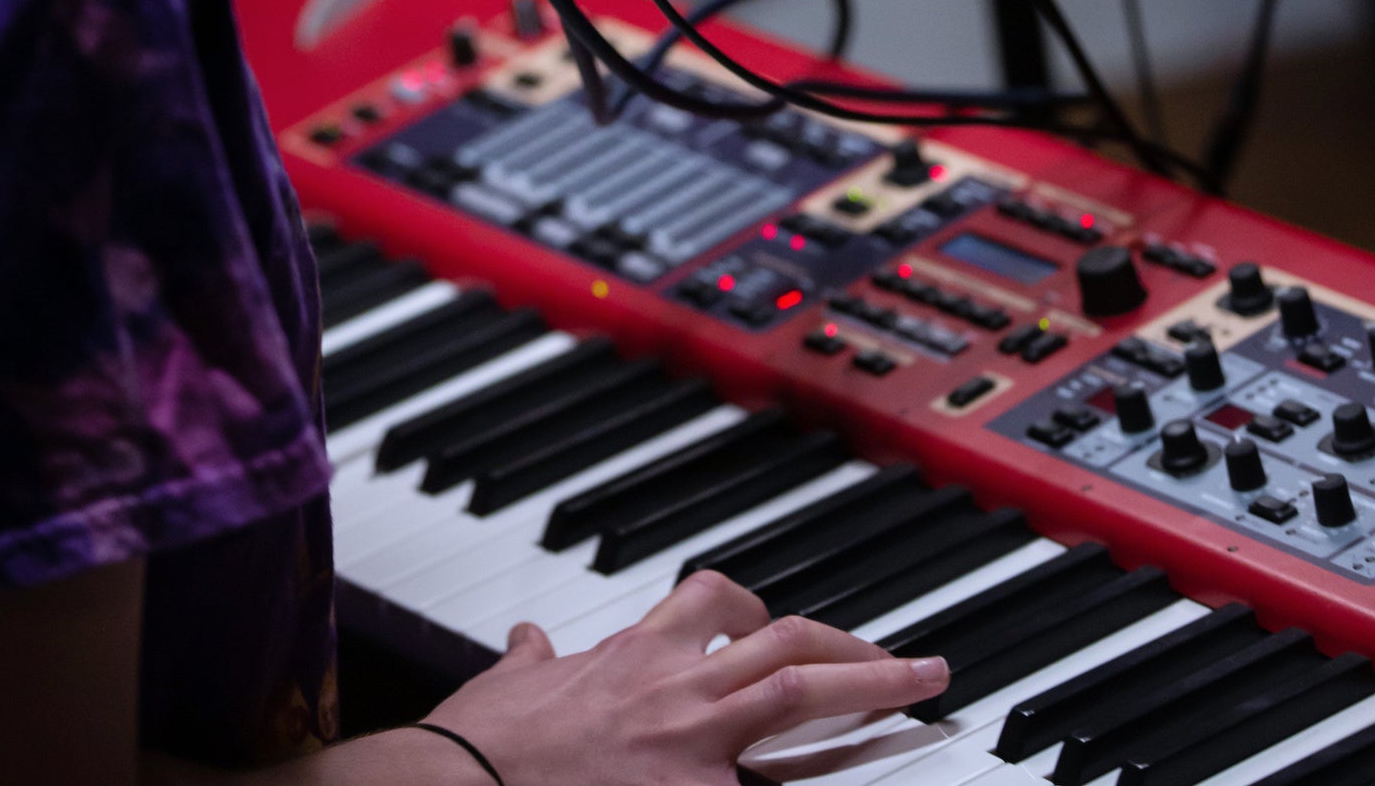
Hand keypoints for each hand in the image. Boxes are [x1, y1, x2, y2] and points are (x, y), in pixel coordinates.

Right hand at [419, 572, 948, 785]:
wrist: (452, 785)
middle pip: (787, 643)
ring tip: (921, 688)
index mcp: (631, 657)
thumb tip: (528, 640)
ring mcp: (689, 745)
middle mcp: (673, 687)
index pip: (712, 608)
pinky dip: (807, 781)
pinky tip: (852, 783)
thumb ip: (533, 663)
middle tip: (910, 660)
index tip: (786, 628)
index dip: (759, 614)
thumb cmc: (475, 746)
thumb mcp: (509, 687)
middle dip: (855, 646)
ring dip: (870, 685)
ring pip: (800, 693)